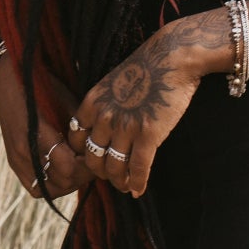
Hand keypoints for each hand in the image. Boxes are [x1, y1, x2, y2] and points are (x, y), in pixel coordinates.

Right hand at [0, 54, 90, 200]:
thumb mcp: (65, 101)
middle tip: (91, 161)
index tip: (96, 154)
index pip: (69, 168)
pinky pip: (35, 186)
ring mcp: (16, 158)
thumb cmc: (41, 84)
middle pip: (62, 182)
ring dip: (68, 182)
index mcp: (36, 134)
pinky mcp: (13, 161)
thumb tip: (97, 148)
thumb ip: (79, 128)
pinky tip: (61, 169)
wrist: (8, 76)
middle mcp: (23, 151)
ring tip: (77, 166)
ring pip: (48, 190)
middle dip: (82, 175)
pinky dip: (51, 183)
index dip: (88, 166)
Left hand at [66, 12, 225, 196]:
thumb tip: (102, 128)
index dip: (83, 154)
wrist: (172, 57)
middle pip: (92, 159)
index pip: (76, 139)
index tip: (95, 160)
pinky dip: (138, 184)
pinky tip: (139, 191)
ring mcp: (126, 127)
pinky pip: (138, 169)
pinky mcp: (149, 134)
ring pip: (114, 168)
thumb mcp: (112, 83)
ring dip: (119, 182)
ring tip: (125, 186)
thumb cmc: (146, 69)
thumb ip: (104, 106)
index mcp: (92, 102)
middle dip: (100, 173)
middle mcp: (105, 116)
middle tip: (111, 177)